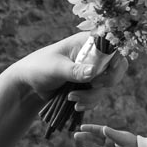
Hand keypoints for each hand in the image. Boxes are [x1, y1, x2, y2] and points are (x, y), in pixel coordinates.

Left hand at [12, 32, 127, 109]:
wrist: (29, 85)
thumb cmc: (39, 68)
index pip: (113, 47)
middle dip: (106, 82)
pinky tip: (75, 105)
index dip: (115, 61)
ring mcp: (92, 70)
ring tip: (71, 98)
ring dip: (92, 96)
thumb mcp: (56, 68)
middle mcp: (93, 54)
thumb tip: (94, 72)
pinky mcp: (89, 85)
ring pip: (107, 85)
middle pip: (117, 67)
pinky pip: (98, 95)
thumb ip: (75, 70)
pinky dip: (89, 102)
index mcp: (87, 41)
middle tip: (93, 87)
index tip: (100, 75)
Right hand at [73, 125, 138, 146]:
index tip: (81, 127)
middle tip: (76, 136)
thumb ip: (113, 134)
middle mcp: (108, 145)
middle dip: (85, 138)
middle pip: (94, 141)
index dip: (90, 128)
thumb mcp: (123, 139)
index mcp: (112, 137)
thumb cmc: (134, 146)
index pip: (99, 131)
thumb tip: (103, 128)